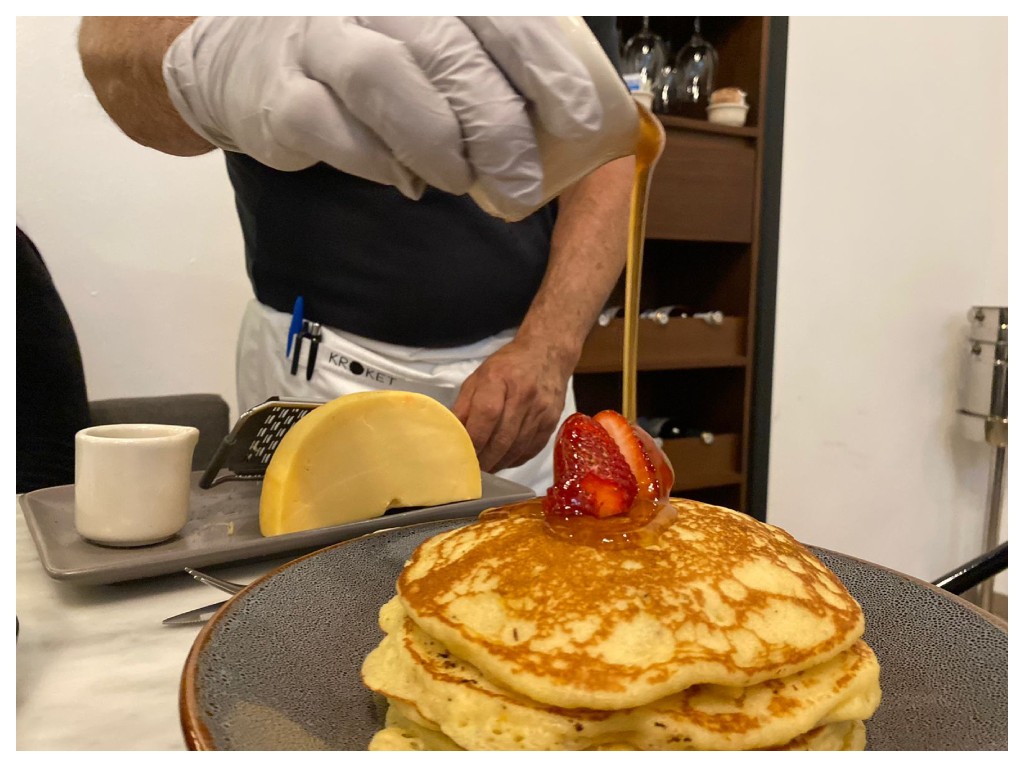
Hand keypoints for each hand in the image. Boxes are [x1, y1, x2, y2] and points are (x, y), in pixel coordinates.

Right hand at [162, 16, 605, 219]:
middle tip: (521, 178)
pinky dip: (379, 162)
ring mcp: (316, 38)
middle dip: (496, 123)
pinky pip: (332, 127)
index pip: (497, 13)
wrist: (241, 57)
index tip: (581, 118)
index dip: (544, 65)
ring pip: (383, 77)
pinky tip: (404, 180)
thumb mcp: (426, 39)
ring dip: (435, 140)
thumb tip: (556, 124)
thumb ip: (481, 65)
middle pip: (448, 49)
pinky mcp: (278, 92)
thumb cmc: (358, 48)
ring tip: (458, 179)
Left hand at [452, 339, 573, 473]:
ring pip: (516, 448)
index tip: (461, 454)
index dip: (473, 440)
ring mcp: (541, 410)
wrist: (547, 355)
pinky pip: (530, 450)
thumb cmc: (507, 366)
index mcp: (500, 379)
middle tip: (469, 469)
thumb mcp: (478, 377)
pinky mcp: (551, 423)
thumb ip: (463, 406)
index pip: (486, 415)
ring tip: (484, 468)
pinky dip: (514, 460)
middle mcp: (524, 395)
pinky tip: (502, 460)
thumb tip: (449, 434)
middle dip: (484, 459)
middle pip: (502, 438)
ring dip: (498, 463)